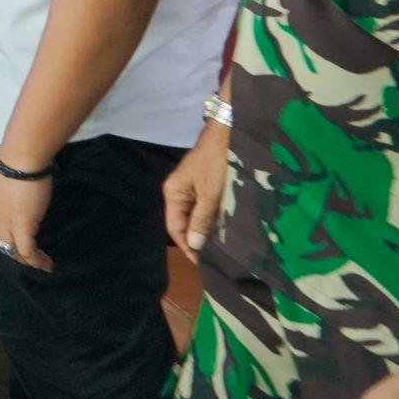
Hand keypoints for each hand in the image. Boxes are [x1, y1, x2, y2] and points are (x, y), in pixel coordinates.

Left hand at [0, 159, 54, 269]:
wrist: (20, 159)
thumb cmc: (15, 161)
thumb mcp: (3, 178)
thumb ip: (6, 189)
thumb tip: (16, 191)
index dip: (2, 236)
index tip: (15, 240)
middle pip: (0, 242)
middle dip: (13, 251)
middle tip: (29, 256)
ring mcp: (5, 223)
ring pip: (12, 250)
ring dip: (26, 259)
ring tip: (39, 264)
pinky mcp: (22, 226)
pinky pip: (27, 251)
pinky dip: (36, 260)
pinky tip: (46, 264)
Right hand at [164, 121, 231, 259]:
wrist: (226, 134)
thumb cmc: (216, 163)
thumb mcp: (210, 193)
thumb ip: (201, 219)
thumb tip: (193, 244)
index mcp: (173, 193)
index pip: (174, 227)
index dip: (187, 246)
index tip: (203, 263)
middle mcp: (177, 193)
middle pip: (182, 223)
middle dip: (196, 240)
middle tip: (214, 259)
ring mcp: (189, 189)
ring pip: (193, 217)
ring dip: (204, 231)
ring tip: (219, 248)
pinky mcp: (201, 186)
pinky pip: (202, 209)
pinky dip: (210, 220)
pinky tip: (222, 229)